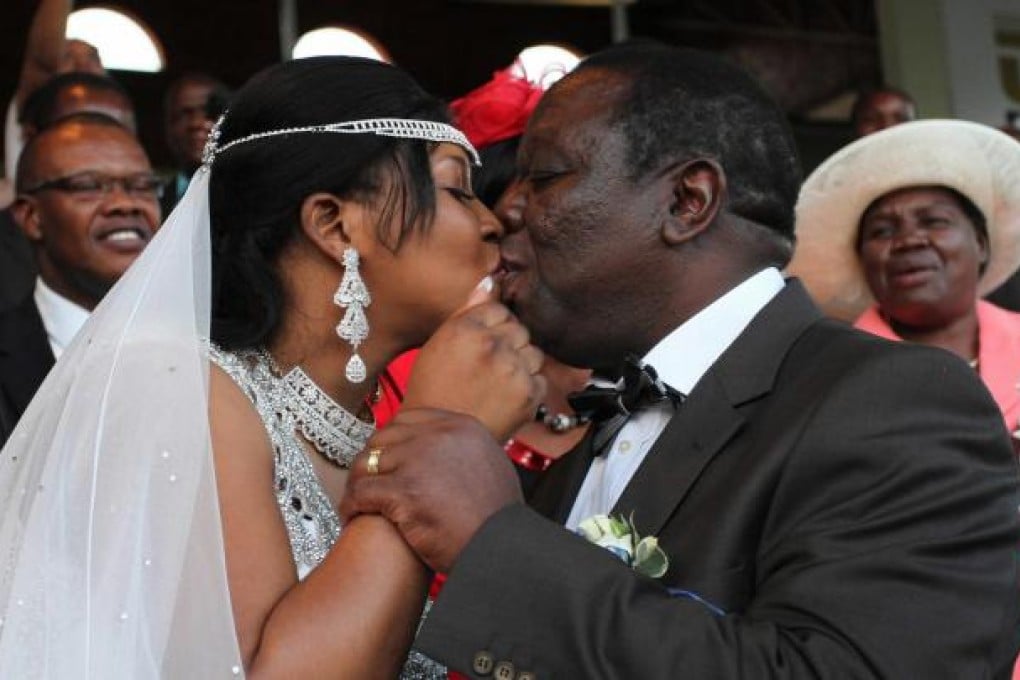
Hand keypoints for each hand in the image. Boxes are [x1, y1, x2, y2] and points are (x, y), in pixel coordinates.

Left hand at [340, 408, 522, 571]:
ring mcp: (419, 461)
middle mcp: (439, 436)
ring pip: (367, 463)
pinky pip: (361, 492)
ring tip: (355, 501)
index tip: (384, 458)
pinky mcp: (403, 491)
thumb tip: (447, 453)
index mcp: (461, 426)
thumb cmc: (498, 518)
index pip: (408, 419)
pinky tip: (352, 515)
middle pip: (384, 437)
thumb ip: (465, 451)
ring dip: (358, 483)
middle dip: (371, 460)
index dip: (391, 440)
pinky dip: (351, 505)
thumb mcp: (492, 465)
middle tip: (365, 481)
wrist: (502, 548)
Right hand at [403, 278, 545, 441]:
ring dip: (521, 363)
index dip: (492, 326)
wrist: (440, 438)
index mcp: (468, 329)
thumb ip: (468, 309)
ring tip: (498, 381)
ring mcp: (514, 370)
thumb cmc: (433, 392)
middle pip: (519, 329)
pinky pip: (540, 378)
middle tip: (488, 365)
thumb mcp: (440, 343)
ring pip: (533, 352)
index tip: (482, 343)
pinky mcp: (529, 393)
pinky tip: (506, 395)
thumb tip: (491, 281)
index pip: (499, 309)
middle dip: (508, 343)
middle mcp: (493, 345)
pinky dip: (528, 386)